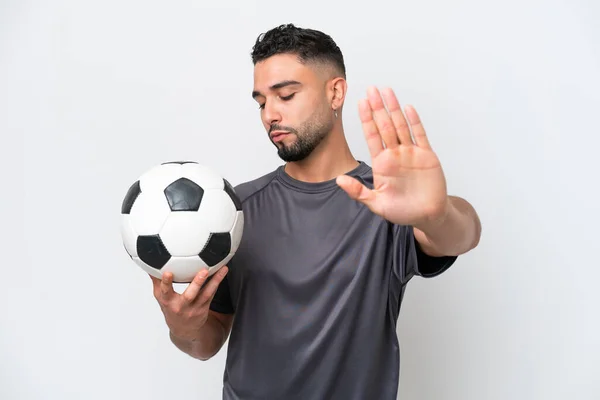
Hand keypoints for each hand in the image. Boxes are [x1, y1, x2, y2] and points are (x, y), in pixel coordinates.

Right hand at [150, 267, 227, 341]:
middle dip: (197, 283)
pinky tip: (223, 271)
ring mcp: (194, 308)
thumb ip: (157, 281)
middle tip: (204, 271)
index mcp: (168, 301)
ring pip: (206, 293)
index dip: (166, 282)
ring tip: (223, 269)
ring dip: (215, 281)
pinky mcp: (204, 307)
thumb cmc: (171, 308)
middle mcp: (181, 306)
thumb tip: (149, 263)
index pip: (165, 291)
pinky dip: (217, 282)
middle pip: (190, 295)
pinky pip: (212, 293)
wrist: (184, 330)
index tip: (168, 272)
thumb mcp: (161, 298)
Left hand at [337, 86, 448, 227]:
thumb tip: (338, 181)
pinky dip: (414, 121)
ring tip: (386, 91)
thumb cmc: (402, 211)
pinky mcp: (426, 156)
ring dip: (394, 108)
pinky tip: (407, 108)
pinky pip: (419, 135)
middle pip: (385, 126)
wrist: (428, 215)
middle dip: (377, 108)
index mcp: (382, 163)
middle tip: (371, 89)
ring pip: (401, 125)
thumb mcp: (377, 204)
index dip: (366, 119)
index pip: (372, 136)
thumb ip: (358, 192)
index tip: (360, 103)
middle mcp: (395, 154)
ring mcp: (410, 153)